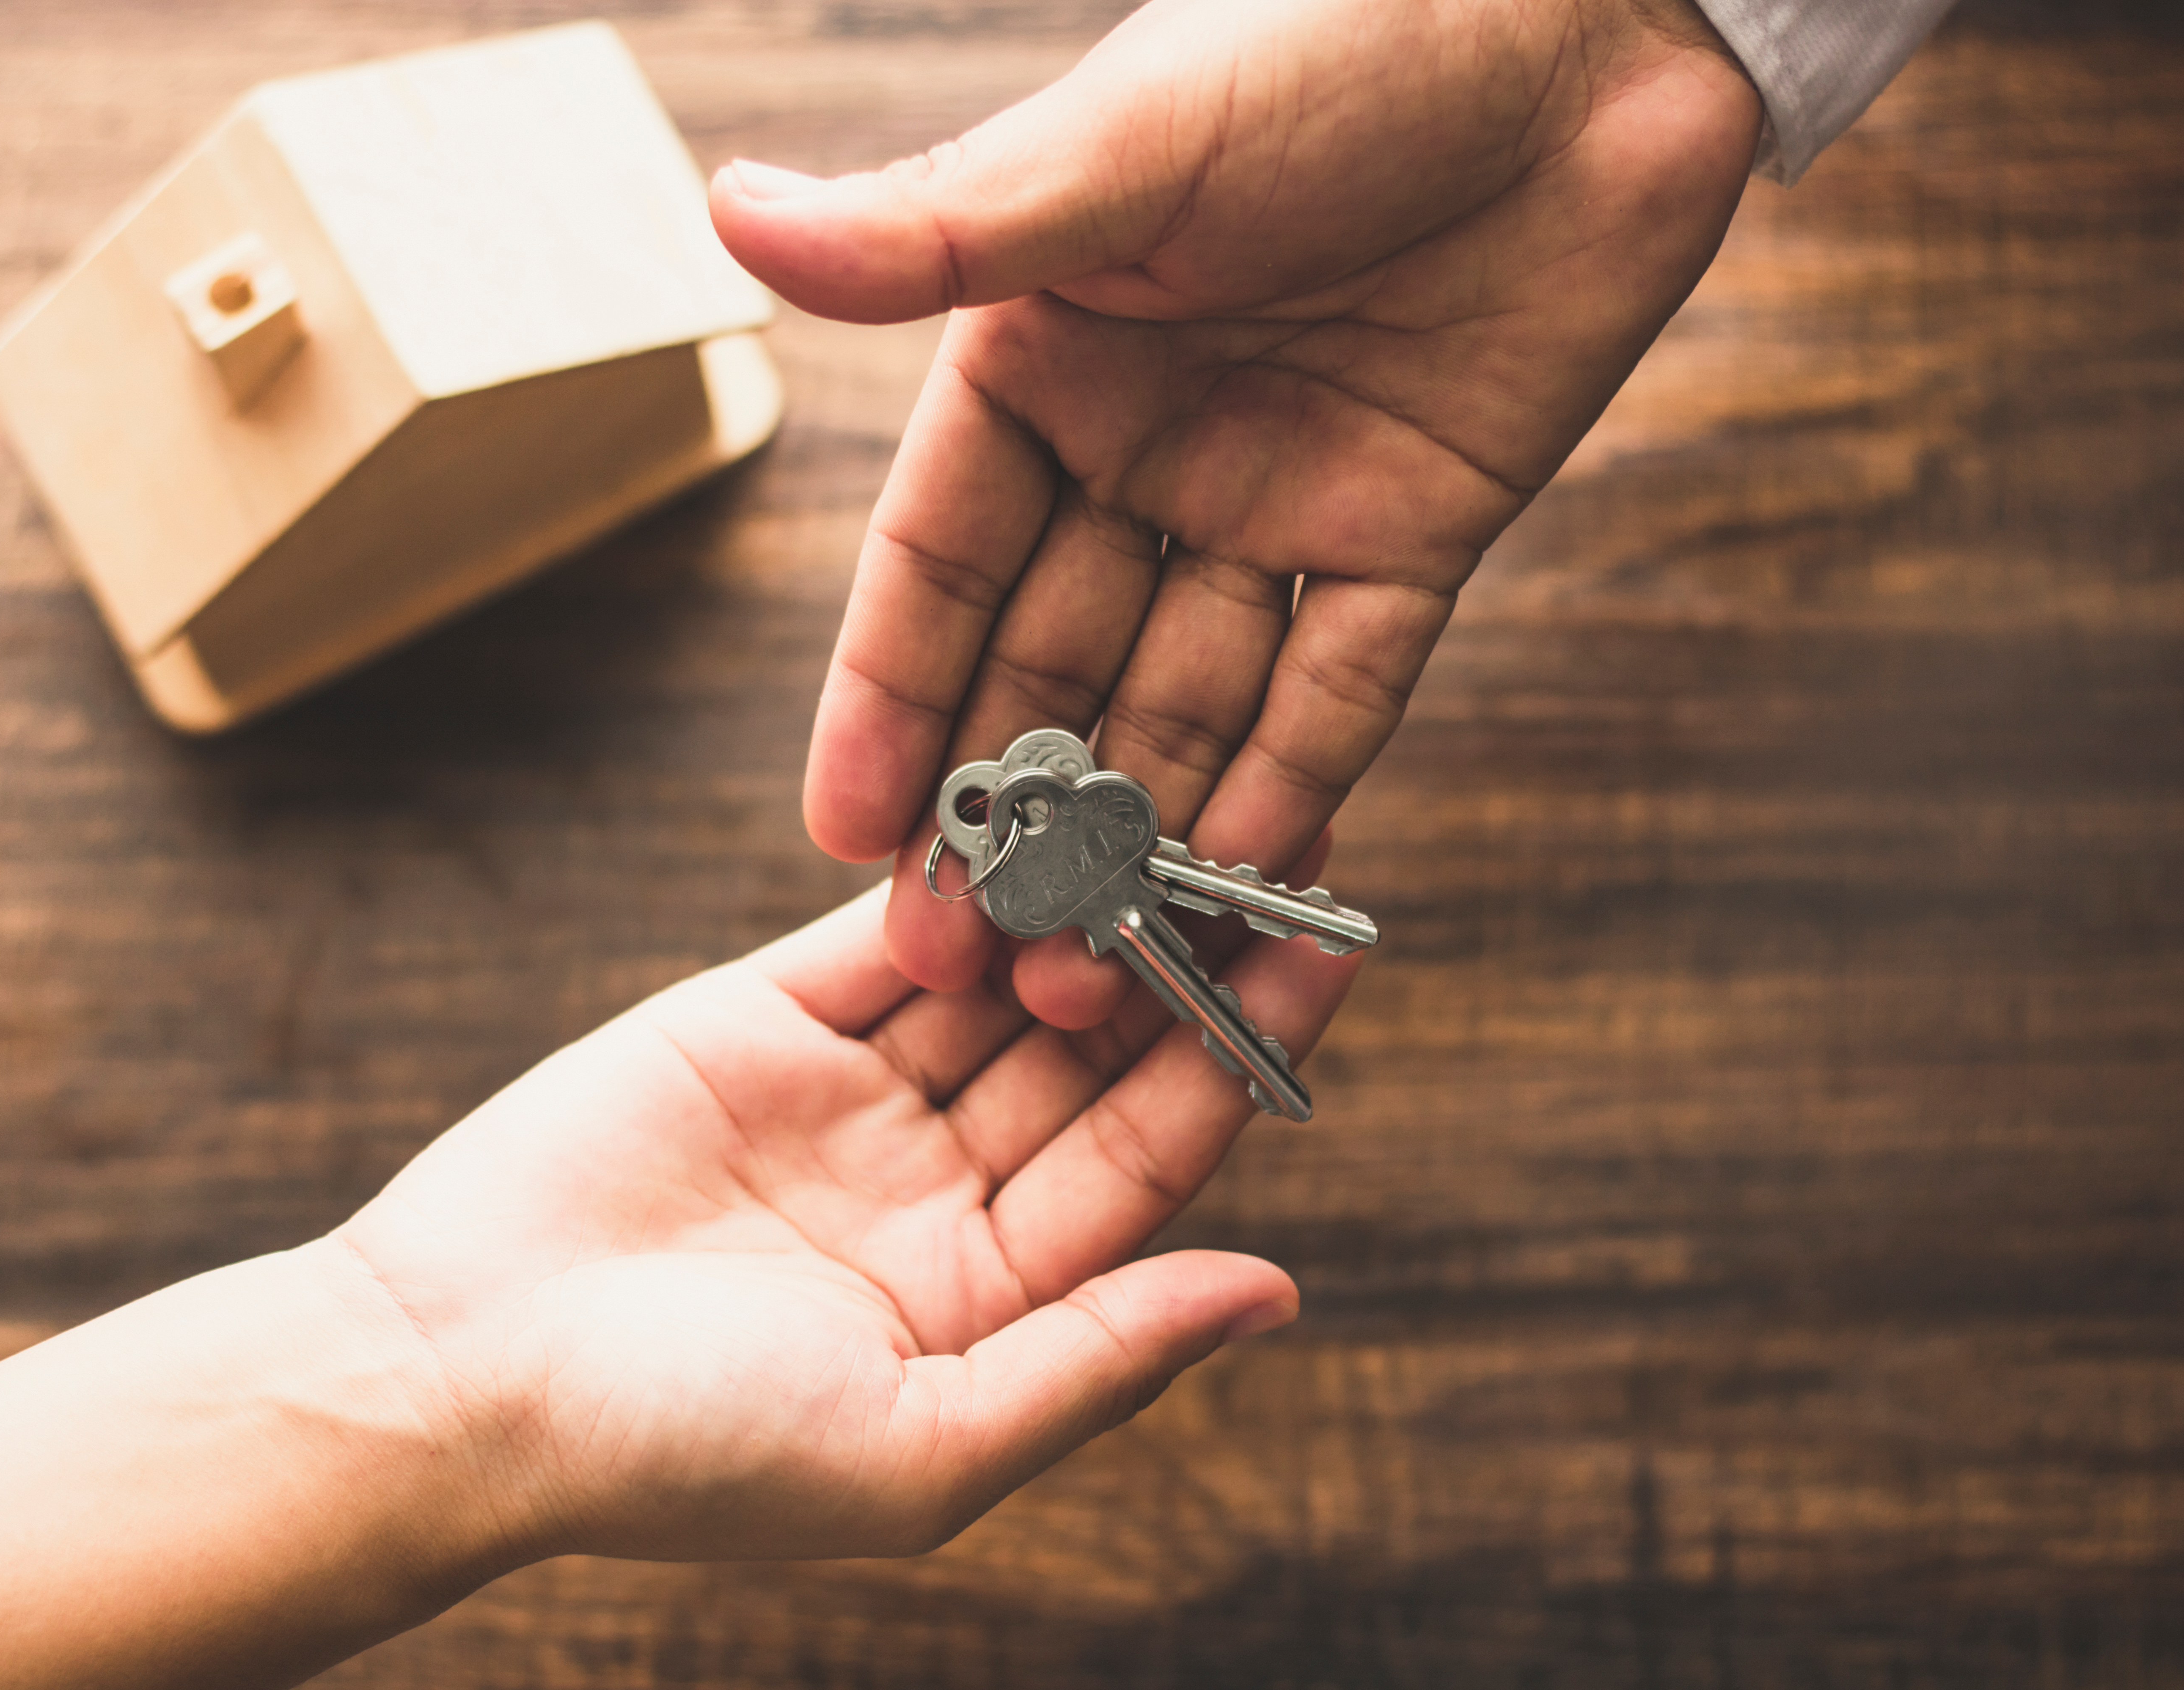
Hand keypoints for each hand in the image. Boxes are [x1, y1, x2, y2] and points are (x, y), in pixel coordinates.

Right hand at [0, 887, 1356, 1689]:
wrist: (455, 1376)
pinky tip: (1040, 805)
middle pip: (1091, 1050)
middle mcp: (938, 1185)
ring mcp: (854, 1095)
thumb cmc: (681, 1454)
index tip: (1322, 957)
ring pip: (1001, 974)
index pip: (1144, 1155)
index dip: (1234, 1054)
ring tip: (1180, 794)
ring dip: (1085, 893)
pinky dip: (958, 874)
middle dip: (1179, 951)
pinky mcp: (767, 1016)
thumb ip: (1097, 1360)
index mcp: (990, 1294)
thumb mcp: (921, 1447)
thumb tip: (1274, 1294)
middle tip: (1276, 837)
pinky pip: (885, 931)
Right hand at [711, 0, 1760, 1026]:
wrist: (1583, 17)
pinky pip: (1341, 684)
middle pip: (1050, 661)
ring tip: (1082, 972)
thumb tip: (728, 212)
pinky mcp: (1416, 529)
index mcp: (1044, 362)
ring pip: (1186, 700)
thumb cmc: (1331, 31)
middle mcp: (1146, 448)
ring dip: (1135, 834)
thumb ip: (939, 229)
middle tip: (950, 954)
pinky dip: (1298, 783)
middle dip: (1002, 812)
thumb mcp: (1122, 144)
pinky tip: (1240, 887)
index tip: (842, 831)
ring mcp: (1281, 499)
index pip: (938, 564)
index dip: (890, 699)